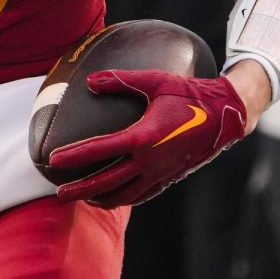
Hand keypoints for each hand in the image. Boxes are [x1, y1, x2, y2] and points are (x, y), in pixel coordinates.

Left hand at [50, 71, 246, 207]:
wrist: (226, 115)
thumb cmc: (190, 94)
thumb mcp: (156, 81)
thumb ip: (121, 79)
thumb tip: (90, 81)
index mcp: (143, 137)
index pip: (100, 150)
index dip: (74, 156)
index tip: (53, 160)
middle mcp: (150, 161)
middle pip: (107, 183)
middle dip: (80, 190)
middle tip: (58, 194)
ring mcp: (160, 173)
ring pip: (124, 196)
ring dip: (101, 199)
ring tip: (84, 198)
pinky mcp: (170, 178)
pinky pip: (142, 195)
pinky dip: (124, 199)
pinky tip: (114, 197)